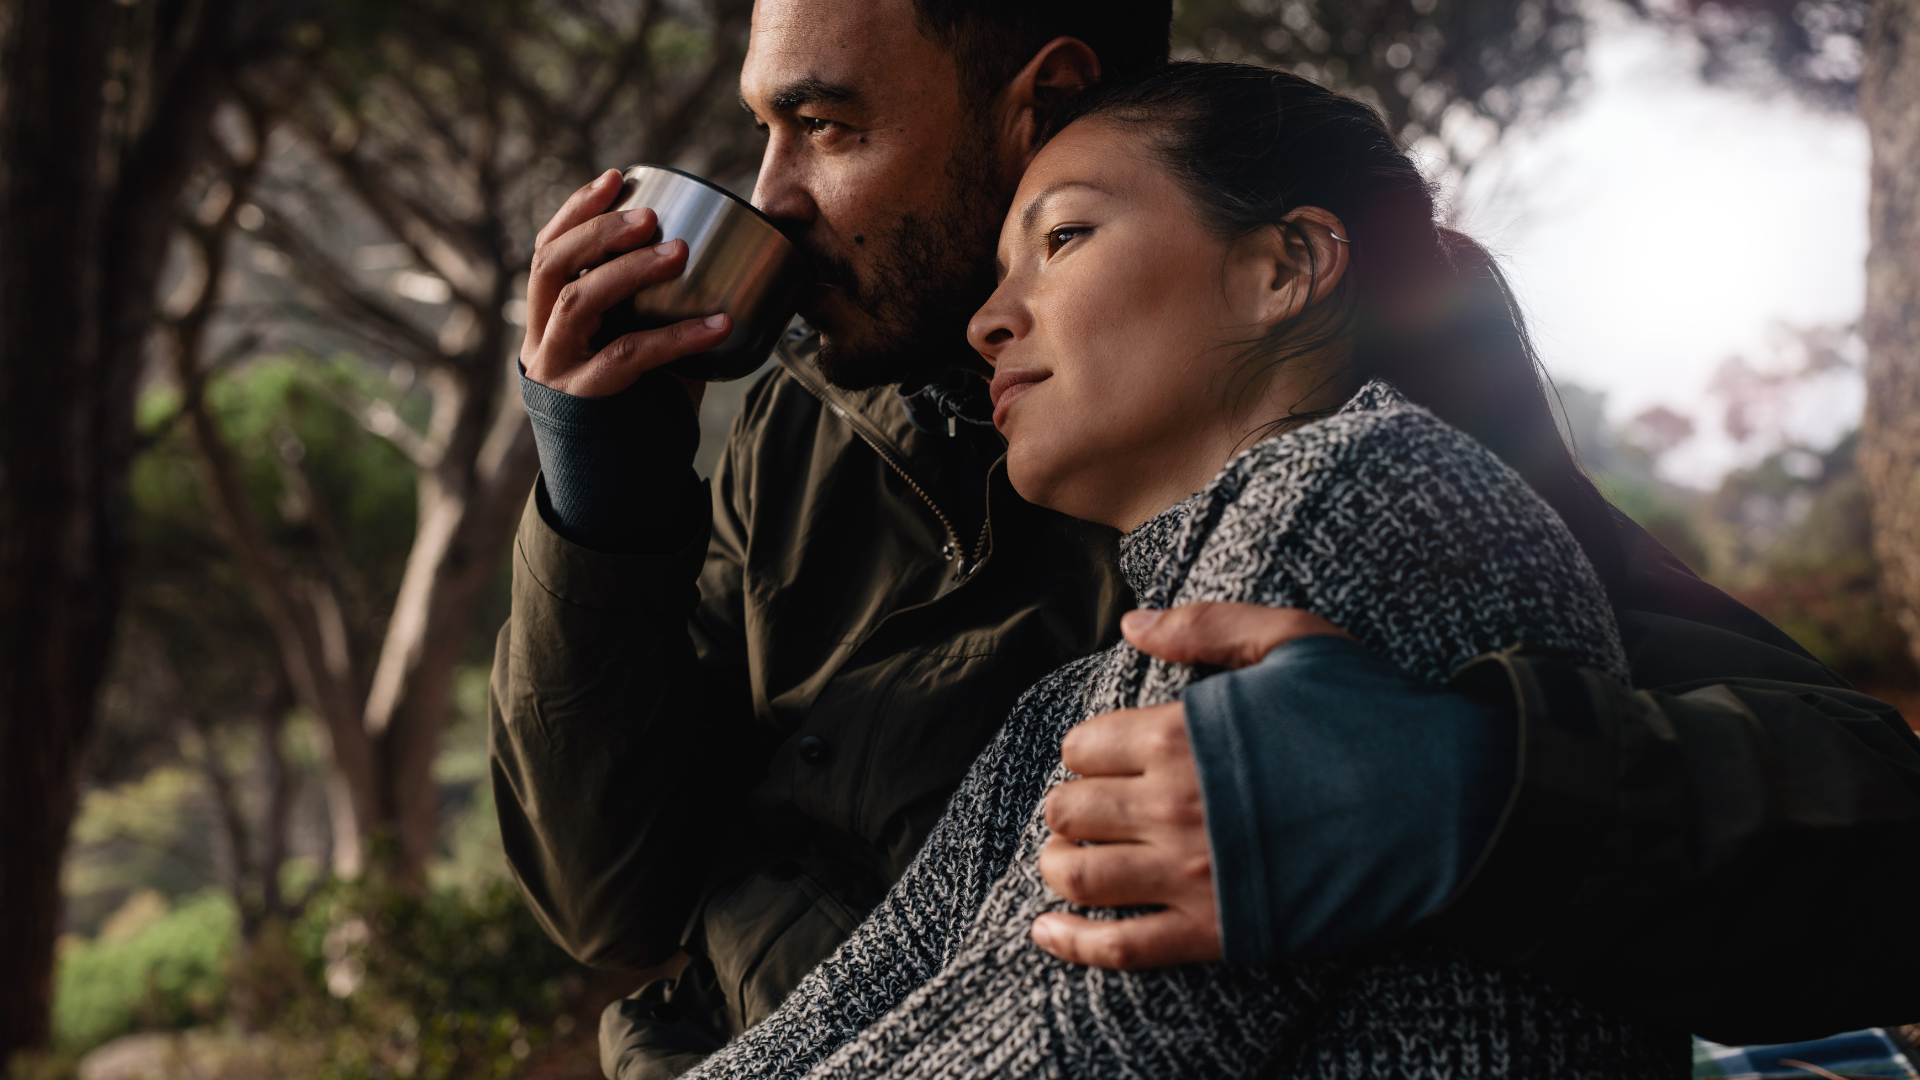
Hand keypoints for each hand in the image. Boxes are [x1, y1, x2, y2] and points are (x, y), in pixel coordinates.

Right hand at [521, 169, 730, 403]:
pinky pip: (629, 357)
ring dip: (628, 270)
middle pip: (552, 266)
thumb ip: (656, 309)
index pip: (547, 250)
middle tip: (651, 216)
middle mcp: (540, 338)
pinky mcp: (583, 400)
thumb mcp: (635, 345)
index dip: (576, 210)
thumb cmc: (634, 404)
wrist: (615, 484)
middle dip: (598, 231)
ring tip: (678, 253)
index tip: (616, 177)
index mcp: (545, 317)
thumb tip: (730, 263)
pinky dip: (678, 337)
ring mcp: (556, 369)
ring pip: (578, 302)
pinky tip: (720, 324)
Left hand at [1031, 602, 1349, 969]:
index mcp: (1182, 732)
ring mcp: (1193, 873)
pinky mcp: (1219, 931)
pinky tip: (1047, 931)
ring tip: (1070, 858)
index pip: (1084, 746)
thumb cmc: (1375, 713)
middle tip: (1090, 809)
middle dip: (1070, 805)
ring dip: (1060, 865)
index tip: (1110, 757)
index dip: (1090, 749)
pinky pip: (1120, 947)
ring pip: (1079, 876)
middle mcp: (1173, 804)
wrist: (1450, 801)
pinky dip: (1071, 943)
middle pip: (1069, 810)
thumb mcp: (1295, 640)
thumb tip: (1130, 625)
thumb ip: (1206, 627)